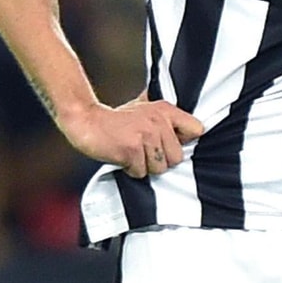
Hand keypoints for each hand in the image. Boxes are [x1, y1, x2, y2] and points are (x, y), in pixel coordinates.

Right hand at [61, 95, 203, 178]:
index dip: (185, 142)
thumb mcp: (145, 110)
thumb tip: (196, 131)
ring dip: (144, 166)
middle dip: (161, 160)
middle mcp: (158, 121)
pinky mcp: (131, 148)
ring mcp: (146, 135)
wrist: (84, 120)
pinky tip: (121, 156)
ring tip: (131, 152)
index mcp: (165, 110)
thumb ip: (166, 119)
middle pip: (177, 158)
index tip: (171, 143)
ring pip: (160, 168)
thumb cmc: (116, 121)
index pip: (198, 129)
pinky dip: (130, 169)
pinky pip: (141, 172)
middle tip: (142, 149)